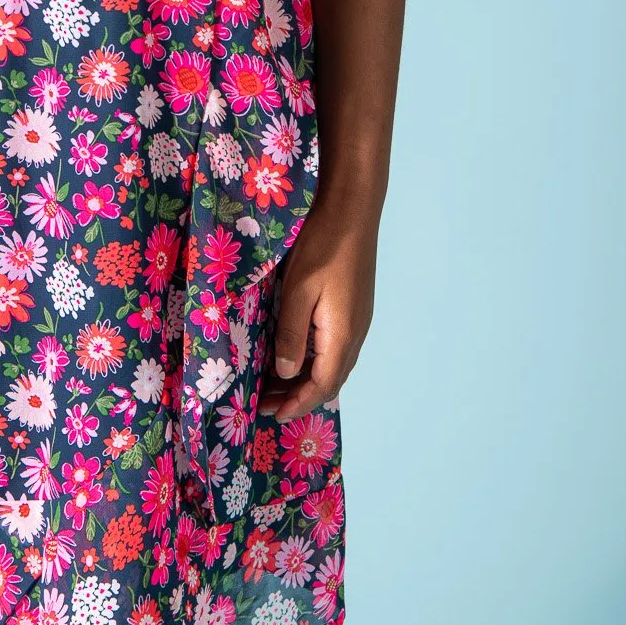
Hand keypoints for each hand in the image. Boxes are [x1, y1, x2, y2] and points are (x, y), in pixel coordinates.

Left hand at [259, 207, 377, 422]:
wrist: (353, 210)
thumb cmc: (323, 245)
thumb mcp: (298, 290)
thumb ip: (290, 334)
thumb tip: (285, 374)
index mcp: (341, 335)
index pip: (321, 385)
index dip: (297, 404)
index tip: (273, 415)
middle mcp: (355, 333)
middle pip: (330, 380)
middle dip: (300, 397)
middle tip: (267, 404)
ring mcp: (358, 320)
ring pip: (334, 364)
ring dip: (308, 380)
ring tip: (278, 385)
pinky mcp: (355, 307)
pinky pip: (336, 348)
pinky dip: (316, 362)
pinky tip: (298, 354)